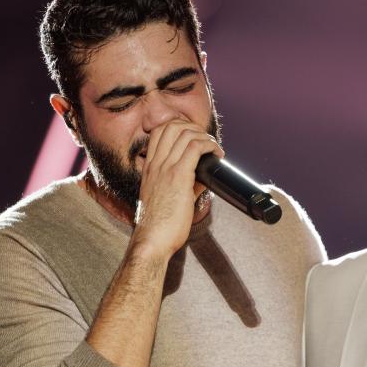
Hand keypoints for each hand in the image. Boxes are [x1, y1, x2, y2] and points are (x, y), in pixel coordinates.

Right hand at [131, 120, 223, 261]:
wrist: (152, 240)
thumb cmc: (159, 225)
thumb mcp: (166, 198)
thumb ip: (184, 184)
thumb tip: (203, 178)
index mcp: (149, 168)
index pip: (158, 132)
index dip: (178, 127)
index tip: (194, 136)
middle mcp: (155, 164)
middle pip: (172, 126)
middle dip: (193, 127)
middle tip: (207, 140)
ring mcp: (165, 169)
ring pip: (185, 134)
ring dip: (205, 136)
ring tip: (215, 148)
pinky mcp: (178, 177)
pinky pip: (195, 148)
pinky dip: (210, 145)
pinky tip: (217, 154)